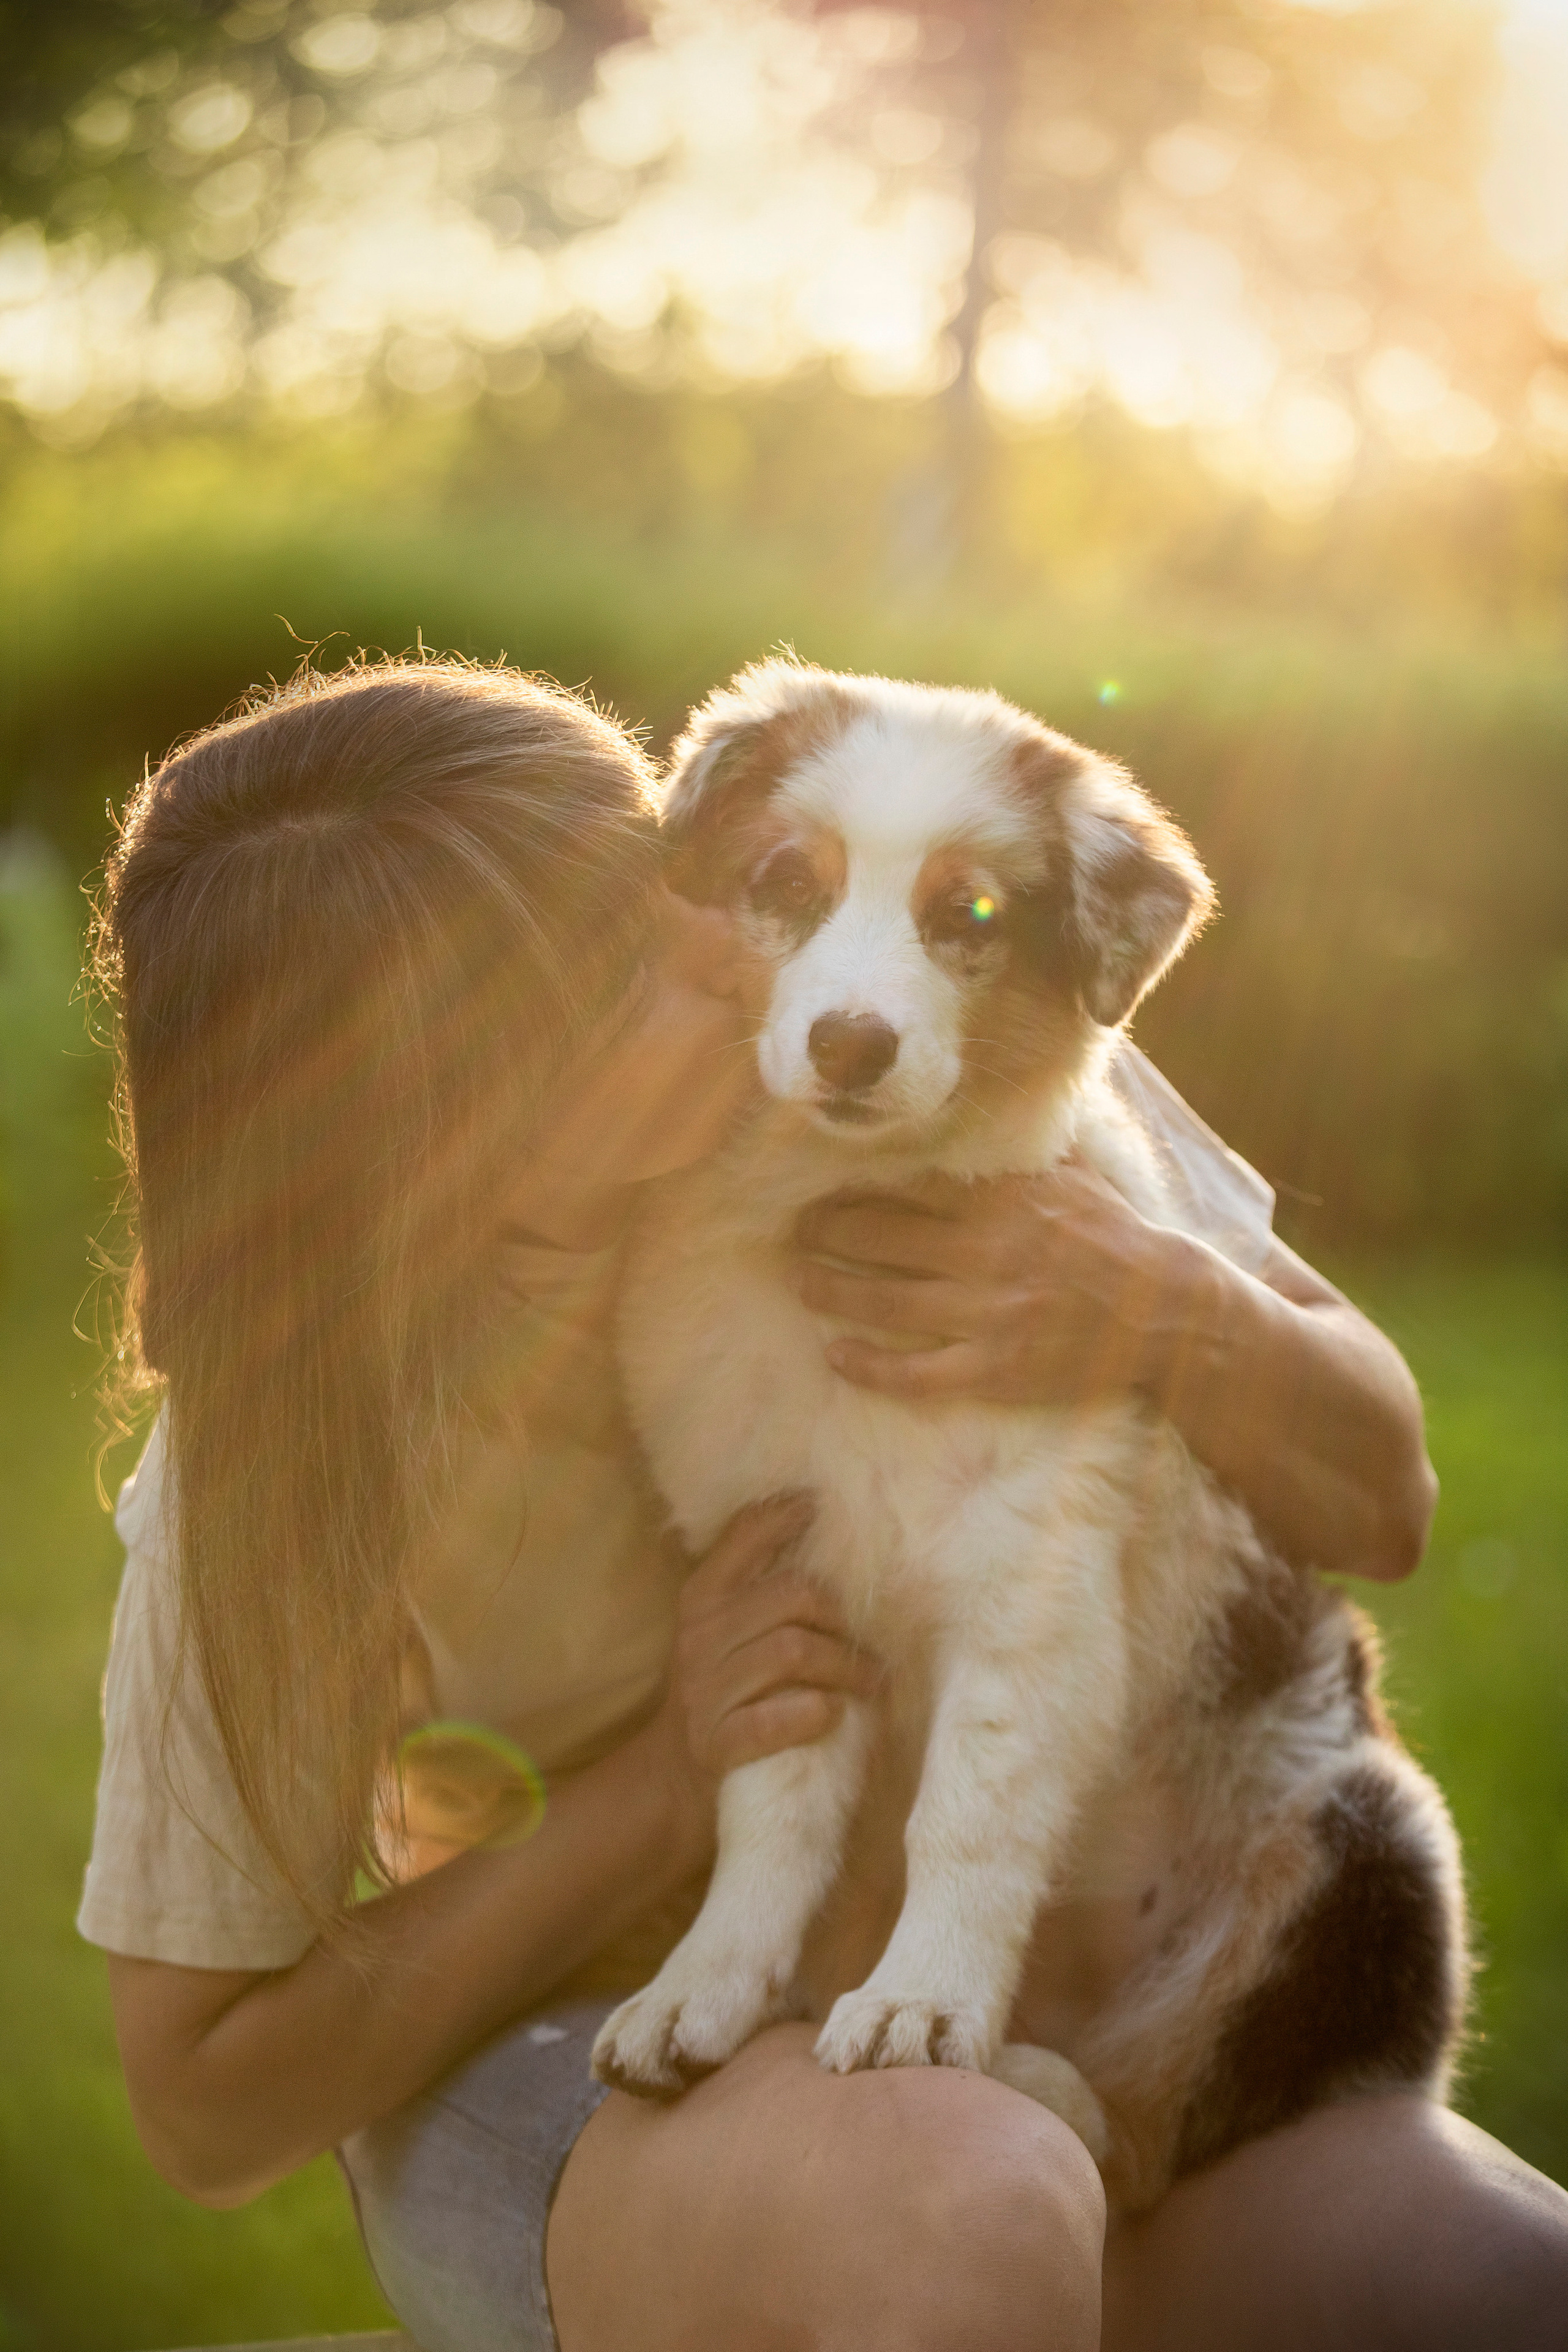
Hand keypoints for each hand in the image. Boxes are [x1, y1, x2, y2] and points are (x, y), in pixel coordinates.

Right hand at [648, 1494, 883, 1860]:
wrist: (670, 1783)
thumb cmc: (720, 1695)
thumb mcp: (724, 1633)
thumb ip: (761, 1590)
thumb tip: (829, 1538)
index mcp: (702, 1598)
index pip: (744, 1535)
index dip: (786, 1516)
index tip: (823, 1507)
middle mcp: (700, 1636)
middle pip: (790, 1596)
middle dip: (841, 1617)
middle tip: (871, 1645)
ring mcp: (706, 1692)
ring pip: (793, 1651)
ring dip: (845, 1667)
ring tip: (871, 1682)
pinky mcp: (717, 1745)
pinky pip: (776, 1718)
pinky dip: (814, 1712)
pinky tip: (832, 1713)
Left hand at [793, 1159, 1203, 1408]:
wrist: (1165, 1310)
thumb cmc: (1114, 1236)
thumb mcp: (1070, 1175)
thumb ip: (1017, 1150)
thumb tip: (978, 1110)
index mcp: (1002, 1200)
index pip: (909, 1185)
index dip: (855, 1186)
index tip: (819, 1183)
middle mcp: (987, 1252)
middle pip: (882, 1238)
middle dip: (828, 1232)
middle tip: (793, 1230)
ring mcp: (989, 1314)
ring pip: (886, 1301)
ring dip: (832, 1290)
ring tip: (798, 1281)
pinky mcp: (996, 1369)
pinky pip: (917, 1372)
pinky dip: (871, 1366)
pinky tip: (837, 1357)